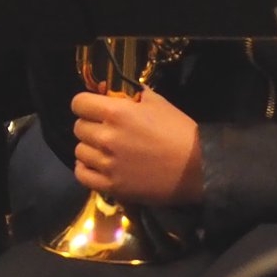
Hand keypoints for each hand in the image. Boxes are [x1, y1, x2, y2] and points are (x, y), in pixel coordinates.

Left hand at [69, 87, 204, 206]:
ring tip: (104, 150)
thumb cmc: (179, 131)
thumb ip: (131, 94)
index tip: (92, 108)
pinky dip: (86, 169)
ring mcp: (107, 163)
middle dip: (89, 125)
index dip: (84, 104)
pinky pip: (82, 174)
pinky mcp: (111, 186)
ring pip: (79, 151)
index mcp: (116, 112)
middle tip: (104, 130)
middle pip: (78, 127)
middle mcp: (106, 137)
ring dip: (89, 148)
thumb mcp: (157, 102)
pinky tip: (96, 165)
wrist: (197, 168)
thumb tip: (111, 90)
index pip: (78, 103)